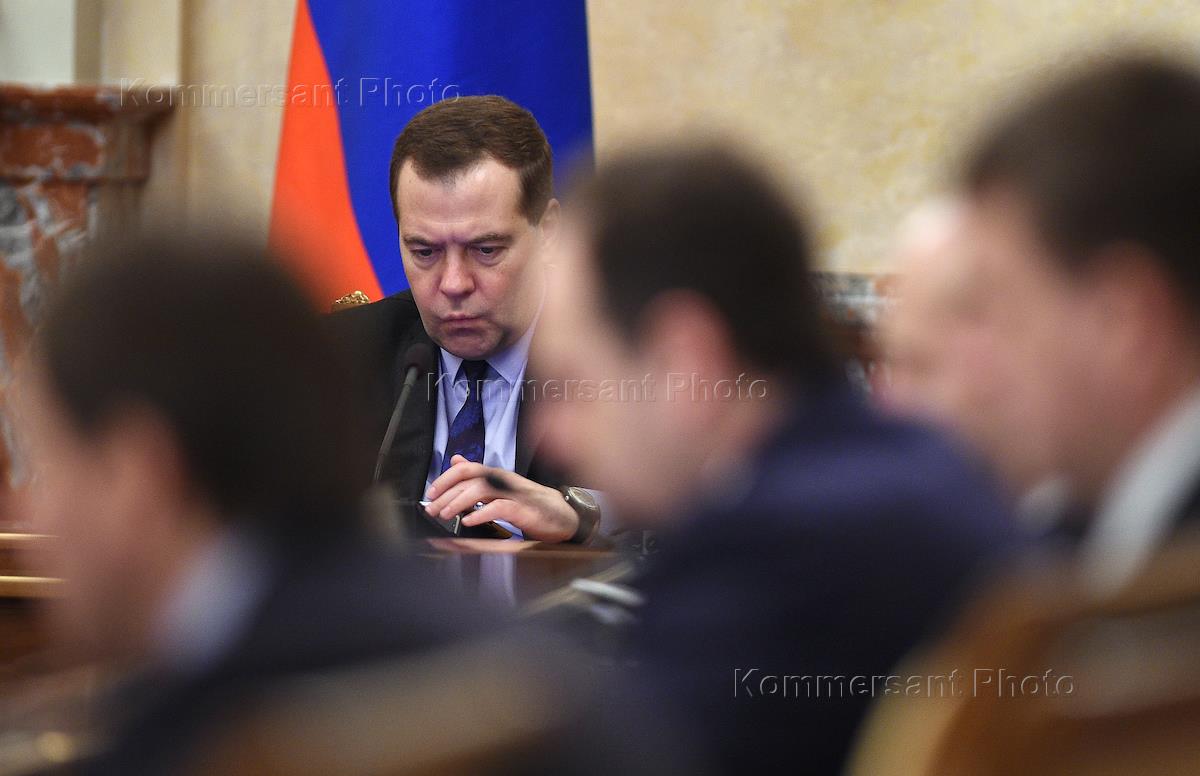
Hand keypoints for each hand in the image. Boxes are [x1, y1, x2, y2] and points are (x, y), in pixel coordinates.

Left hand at [424, 455, 578, 542]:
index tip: (430, 494)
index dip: (445, 479)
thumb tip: (455, 460)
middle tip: (431, 509)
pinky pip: (499, 508)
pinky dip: (481, 513)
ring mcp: (514, 493)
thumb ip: (477, 475)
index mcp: (496, 475)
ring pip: (481, 490)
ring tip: (445, 515)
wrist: (561, 515)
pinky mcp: (524, 510)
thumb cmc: (529, 503)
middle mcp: (503, 480)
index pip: (466, 468)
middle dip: (446, 494)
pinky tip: (469, 521)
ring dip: (459, 502)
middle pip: (469, 479)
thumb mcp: (500, 487)